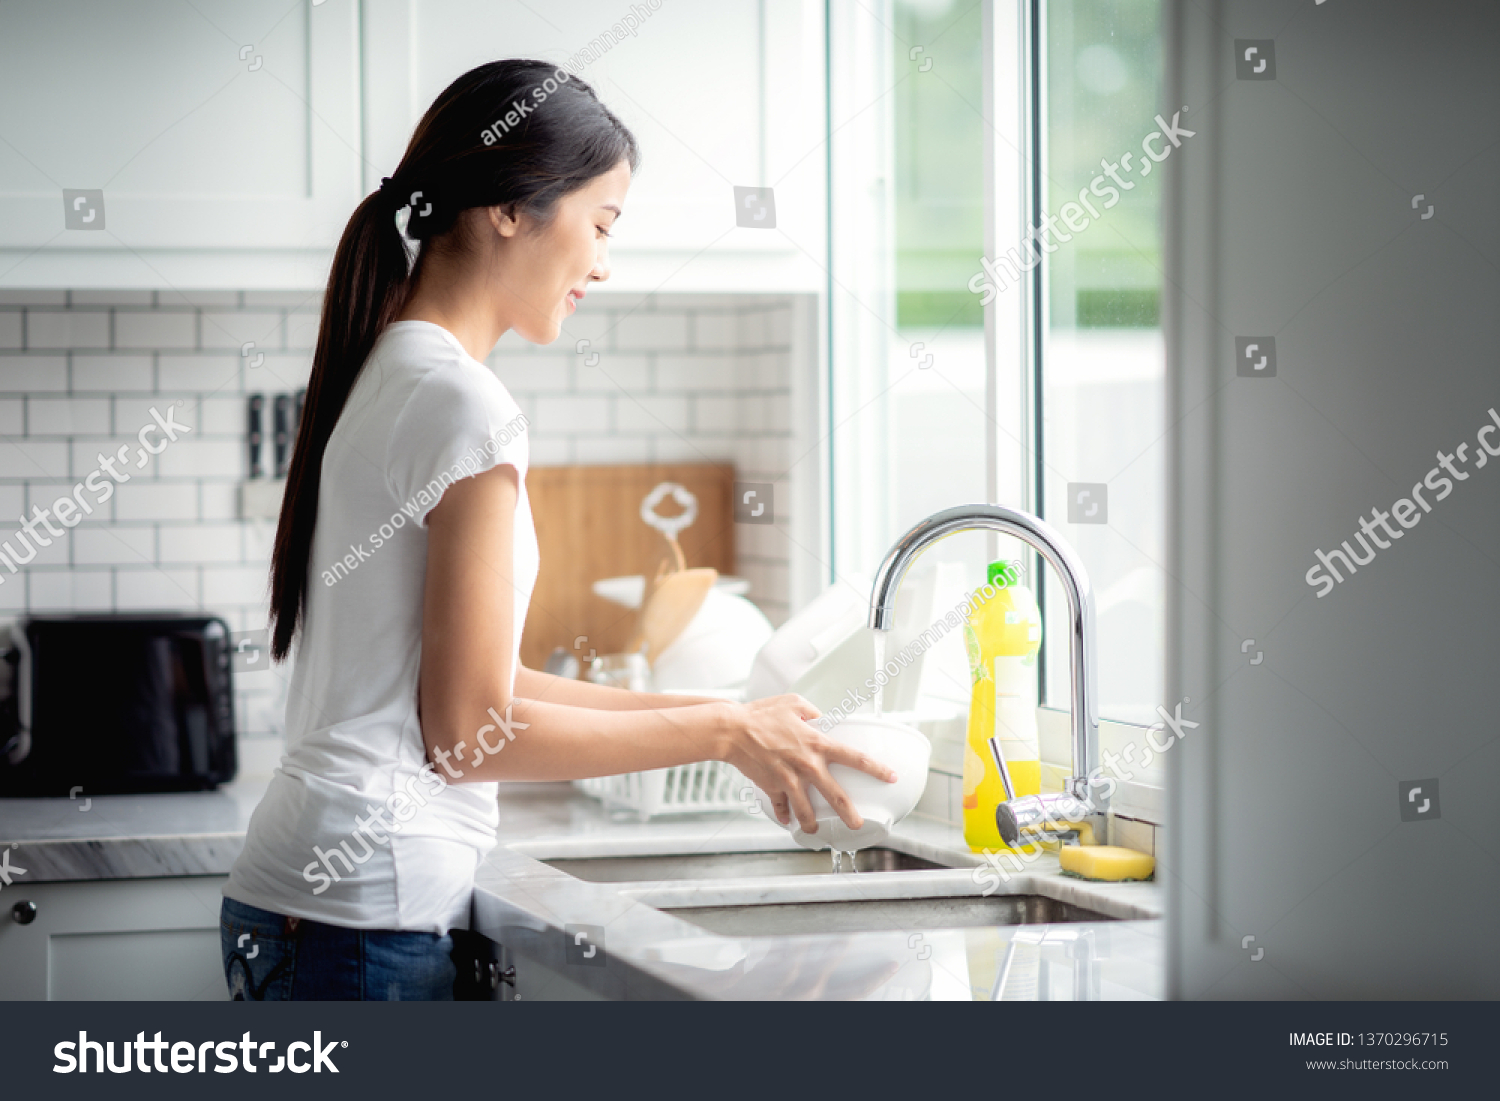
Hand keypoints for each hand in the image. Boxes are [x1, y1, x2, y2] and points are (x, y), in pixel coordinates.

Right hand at [724, 695, 896, 833]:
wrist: (732, 731)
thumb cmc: (761, 714)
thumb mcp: (793, 703)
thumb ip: (813, 711)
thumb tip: (822, 718)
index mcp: (817, 744)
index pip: (856, 758)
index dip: (877, 769)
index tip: (891, 777)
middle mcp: (807, 765)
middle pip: (836, 796)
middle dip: (850, 814)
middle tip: (857, 825)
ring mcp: (789, 780)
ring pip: (807, 810)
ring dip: (813, 823)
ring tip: (817, 829)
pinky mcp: (772, 788)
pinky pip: (781, 806)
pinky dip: (785, 814)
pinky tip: (789, 820)